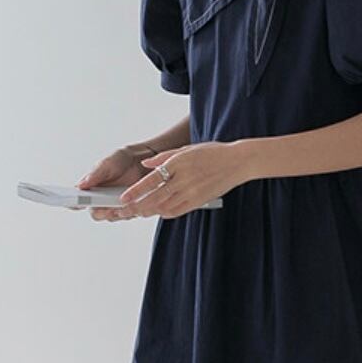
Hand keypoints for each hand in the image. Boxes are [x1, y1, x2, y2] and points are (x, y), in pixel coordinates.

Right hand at [73, 144, 157, 221]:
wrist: (143, 160)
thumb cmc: (121, 160)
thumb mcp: (108, 163)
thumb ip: (95, 174)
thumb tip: (81, 186)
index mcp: (90, 189)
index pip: (76, 202)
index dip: (73, 204)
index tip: (75, 202)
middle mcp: (101, 200)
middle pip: (96, 214)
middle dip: (100, 212)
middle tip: (105, 206)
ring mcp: (116, 205)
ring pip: (113, 217)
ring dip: (117, 212)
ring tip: (121, 202)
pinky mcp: (130, 208)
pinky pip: (128, 215)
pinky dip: (130, 211)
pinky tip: (133, 201)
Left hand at [116, 141, 254, 219]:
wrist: (238, 162)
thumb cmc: (213, 153)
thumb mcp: (187, 149)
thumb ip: (164, 157)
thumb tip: (145, 165)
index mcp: (178, 162)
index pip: (151, 180)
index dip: (136, 191)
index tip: (123, 197)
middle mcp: (184, 178)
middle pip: (155, 197)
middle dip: (138, 206)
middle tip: (124, 211)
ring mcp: (192, 191)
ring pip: (165, 206)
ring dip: (150, 211)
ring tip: (137, 213)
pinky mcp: (200, 200)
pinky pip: (179, 210)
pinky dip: (167, 212)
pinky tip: (159, 213)